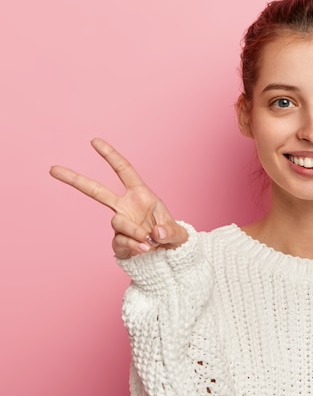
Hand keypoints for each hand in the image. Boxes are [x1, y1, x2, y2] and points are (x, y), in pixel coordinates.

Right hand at [50, 138, 187, 258]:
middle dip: (75, 180)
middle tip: (53, 168)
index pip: (123, 170)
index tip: (94, 141)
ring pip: (117, 222)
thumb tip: (155, 233)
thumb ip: (170, 231)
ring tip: (149, 241)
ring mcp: (119, 223)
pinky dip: (133, 247)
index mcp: (140, 194)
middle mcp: (125, 206)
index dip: (110, 155)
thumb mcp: (177, 231)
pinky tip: (144, 249)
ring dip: (134, 232)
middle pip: (96, 191)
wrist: (165, 254)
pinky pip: (120, 242)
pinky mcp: (116, 241)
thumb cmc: (169, 234)